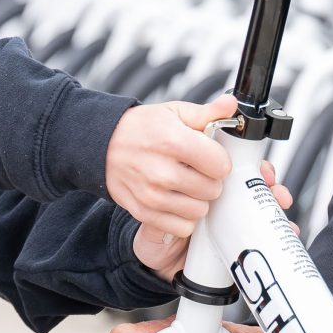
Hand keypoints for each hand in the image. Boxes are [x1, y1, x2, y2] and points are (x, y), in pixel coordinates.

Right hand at [107, 95, 233, 275]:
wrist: (101, 144)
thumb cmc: (140, 128)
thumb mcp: (173, 112)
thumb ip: (207, 112)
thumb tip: (231, 105)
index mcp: (173, 142)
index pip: (221, 165)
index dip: (219, 160)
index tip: (209, 156)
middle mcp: (162, 172)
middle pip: (213, 190)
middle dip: (209, 180)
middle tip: (197, 171)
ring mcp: (152, 196)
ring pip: (199, 211)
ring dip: (197, 200)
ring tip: (186, 185)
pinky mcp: (144, 213)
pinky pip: (182, 227)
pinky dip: (183, 217)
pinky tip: (176, 200)